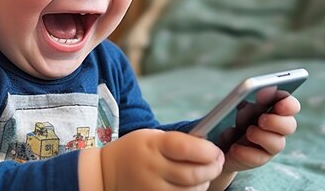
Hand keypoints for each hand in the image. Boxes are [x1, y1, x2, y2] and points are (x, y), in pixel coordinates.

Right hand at [100, 129, 223, 190]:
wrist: (107, 173)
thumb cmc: (135, 151)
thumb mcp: (152, 137)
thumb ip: (178, 142)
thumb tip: (209, 149)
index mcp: (152, 145)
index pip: (185, 148)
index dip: (207, 151)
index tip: (215, 151)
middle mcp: (152, 168)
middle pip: (192, 174)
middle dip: (212, 169)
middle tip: (217, 163)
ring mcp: (152, 189)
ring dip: (205, 183)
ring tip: (204, 174)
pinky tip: (192, 186)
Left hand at [222, 95, 300, 172]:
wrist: (216, 144)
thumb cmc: (230, 119)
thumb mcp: (236, 107)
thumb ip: (249, 102)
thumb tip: (258, 94)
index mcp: (273, 110)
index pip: (290, 105)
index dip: (288, 103)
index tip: (278, 102)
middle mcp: (276, 129)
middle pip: (290, 125)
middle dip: (277, 121)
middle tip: (262, 119)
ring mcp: (268, 146)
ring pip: (278, 144)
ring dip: (263, 136)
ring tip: (248, 132)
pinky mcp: (257, 160)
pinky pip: (257, 158)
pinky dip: (246, 152)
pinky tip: (235, 148)